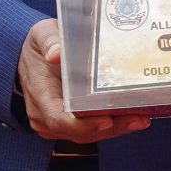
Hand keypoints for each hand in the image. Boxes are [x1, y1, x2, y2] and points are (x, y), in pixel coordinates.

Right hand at [17, 19, 150, 145]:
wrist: (29, 55)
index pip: (58, 119)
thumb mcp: (41, 35)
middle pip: (78, 132)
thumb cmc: (38, 45)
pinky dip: (110, 127)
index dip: (83, 124)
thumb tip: (56, 53)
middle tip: (138, 119)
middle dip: (110, 129)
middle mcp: (44, 115)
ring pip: (86, 135)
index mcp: (39, 94)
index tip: (106, 120)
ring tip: (140, 119)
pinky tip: (131, 118)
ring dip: (114, 130)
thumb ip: (49, 41)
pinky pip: (87, 130)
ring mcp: (54, 122)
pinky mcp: (66, 123)